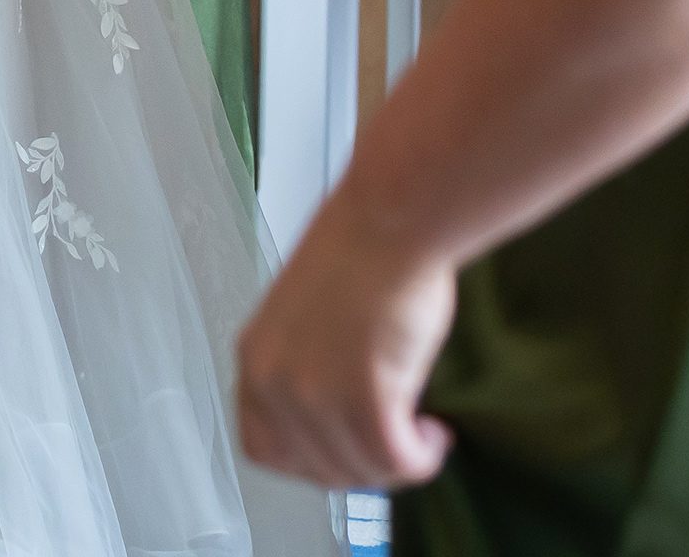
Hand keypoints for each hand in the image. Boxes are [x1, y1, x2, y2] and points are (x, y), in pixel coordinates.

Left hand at [236, 186, 457, 488]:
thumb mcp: (303, 319)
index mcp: (254, 357)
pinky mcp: (365, 399)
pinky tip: (434, 432)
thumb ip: (304, 370)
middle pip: (318, 470)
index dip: (310, 461)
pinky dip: (422, 458)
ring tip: (419, 430)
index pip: (264, 449)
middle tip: (393, 439)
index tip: (345, 449)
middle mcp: (275, 382)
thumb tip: (332, 420)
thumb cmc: (359, 251)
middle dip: (361, 464)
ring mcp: (316, 394)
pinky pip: (397, 462)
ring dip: (397, 461)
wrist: (389, 218)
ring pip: (361, 470)